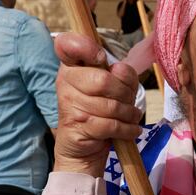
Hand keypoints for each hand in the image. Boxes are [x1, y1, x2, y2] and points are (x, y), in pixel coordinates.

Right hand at [52, 33, 141, 176]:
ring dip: (129, 114)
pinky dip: (127, 129)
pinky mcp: (77, 127)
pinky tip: (130, 130)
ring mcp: (69, 105)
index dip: (85, 47)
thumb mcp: (117, 89)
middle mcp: (66, 82)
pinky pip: (111, 125)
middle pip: (103, 80)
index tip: (100, 57)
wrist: (84, 149)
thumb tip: (119, 69)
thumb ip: (123, 75)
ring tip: (129, 117)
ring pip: (110, 105)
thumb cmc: (102, 112)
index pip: (67, 45)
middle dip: (125, 94)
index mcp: (72, 67)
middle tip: (127, 102)